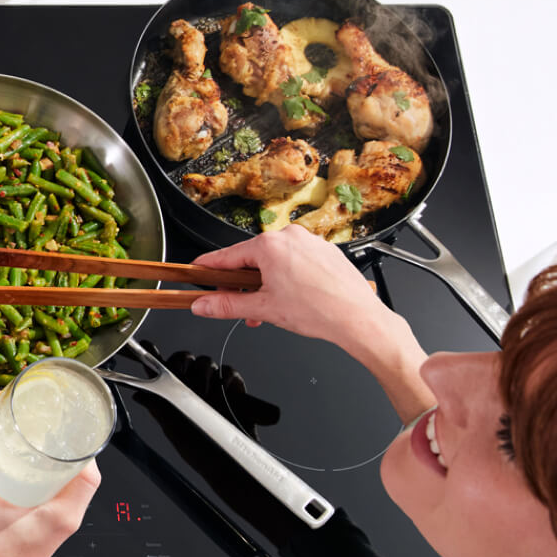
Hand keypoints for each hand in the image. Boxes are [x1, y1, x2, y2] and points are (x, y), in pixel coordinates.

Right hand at [189, 226, 431, 419]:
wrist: (358, 318)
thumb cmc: (319, 311)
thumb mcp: (263, 309)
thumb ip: (226, 306)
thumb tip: (203, 305)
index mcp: (270, 245)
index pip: (227, 256)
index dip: (208, 268)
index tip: (197, 272)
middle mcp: (290, 237)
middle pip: (251, 259)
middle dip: (242, 285)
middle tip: (240, 306)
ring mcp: (310, 242)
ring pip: (275, 262)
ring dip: (265, 285)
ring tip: (269, 309)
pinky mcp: (325, 251)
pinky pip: (296, 261)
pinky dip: (287, 278)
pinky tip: (291, 300)